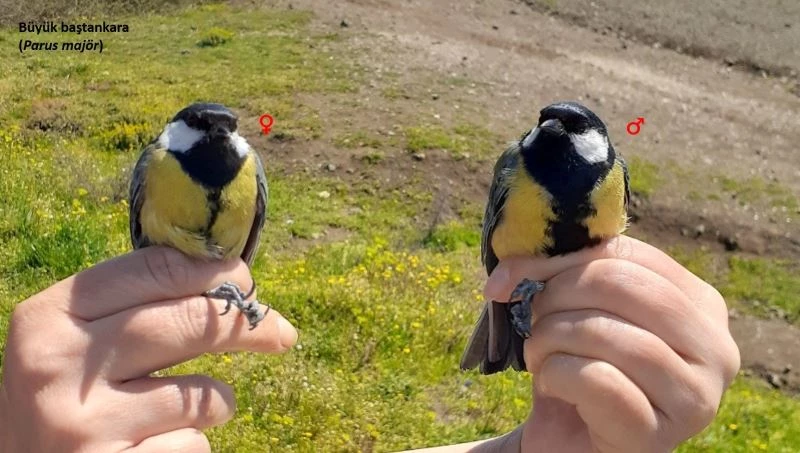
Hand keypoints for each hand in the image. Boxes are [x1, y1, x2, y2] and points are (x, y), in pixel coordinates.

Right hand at [0, 247, 297, 452]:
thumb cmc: (65, 397)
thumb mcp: (78, 342)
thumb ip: (136, 307)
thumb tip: (232, 279)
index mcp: (49, 317)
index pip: (153, 269)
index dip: (214, 271)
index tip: (246, 281)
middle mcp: (59, 366)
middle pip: (189, 322)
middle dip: (246, 322)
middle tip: (280, 331)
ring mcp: (85, 425)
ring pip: (202, 393)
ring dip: (213, 401)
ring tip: (175, 412)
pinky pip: (193, 444)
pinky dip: (189, 443)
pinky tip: (151, 448)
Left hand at [478, 236, 739, 452]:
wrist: (572, 444)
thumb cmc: (577, 369)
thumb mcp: (571, 309)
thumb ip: (553, 274)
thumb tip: (505, 272)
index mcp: (699, 303)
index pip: (625, 253)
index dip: (558, 257)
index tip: (506, 277)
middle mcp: (715, 347)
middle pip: (620, 284)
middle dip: (555, 297)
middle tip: (531, 320)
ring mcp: (695, 395)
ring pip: (606, 332)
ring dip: (550, 339)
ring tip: (540, 357)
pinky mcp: (658, 434)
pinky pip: (595, 379)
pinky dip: (556, 374)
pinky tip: (553, 387)